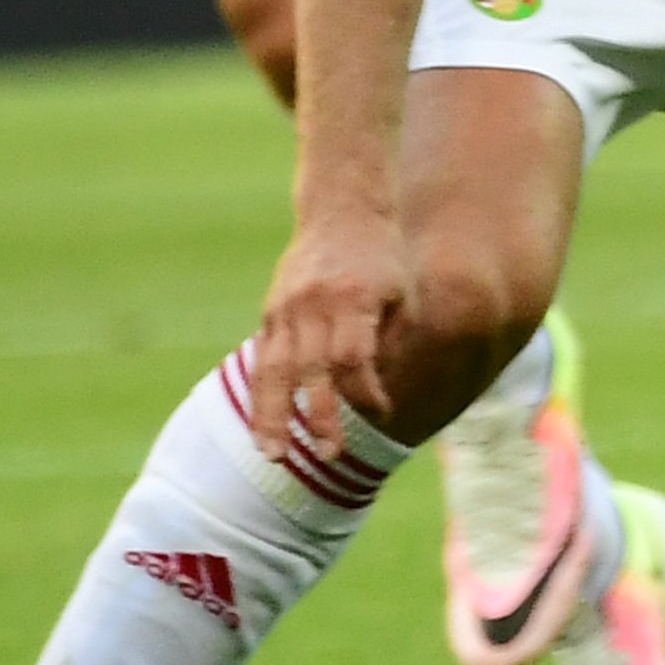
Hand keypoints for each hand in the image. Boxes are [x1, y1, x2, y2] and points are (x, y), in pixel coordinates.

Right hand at [246, 215, 408, 480]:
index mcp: (355, 298)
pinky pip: (262, 360)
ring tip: (274, 455)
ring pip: (272, 371)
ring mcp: (286, 309)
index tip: (383, 412)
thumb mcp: (402, 291)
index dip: (366, 390)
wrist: (342, 209)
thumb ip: (390, 338)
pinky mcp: (271, 312)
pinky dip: (262, 395)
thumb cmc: (384, 257)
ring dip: (272, 416)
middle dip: (316, 416)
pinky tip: (264, 425)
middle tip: (328, 455)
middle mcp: (314, 305)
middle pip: (310, 370)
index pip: (354, 356)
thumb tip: (380, 394)